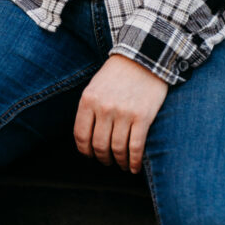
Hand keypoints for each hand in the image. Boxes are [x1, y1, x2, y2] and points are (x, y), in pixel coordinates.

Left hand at [74, 55, 168, 173]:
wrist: (143, 58)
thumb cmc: (117, 74)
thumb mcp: (95, 86)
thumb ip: (89, 108)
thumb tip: (86, 138)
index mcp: (89, 99)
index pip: (81, 135)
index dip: (85, 151)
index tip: (90, 155)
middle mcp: (104, 108)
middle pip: (99, 146)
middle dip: (102, 158)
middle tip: (107, 161)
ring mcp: (124, 113)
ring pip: (117, 150)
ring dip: (119, 162)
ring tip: (122, 164)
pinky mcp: (143, 117)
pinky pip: (136, 148)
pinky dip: (134, 162)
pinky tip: (134, 167)